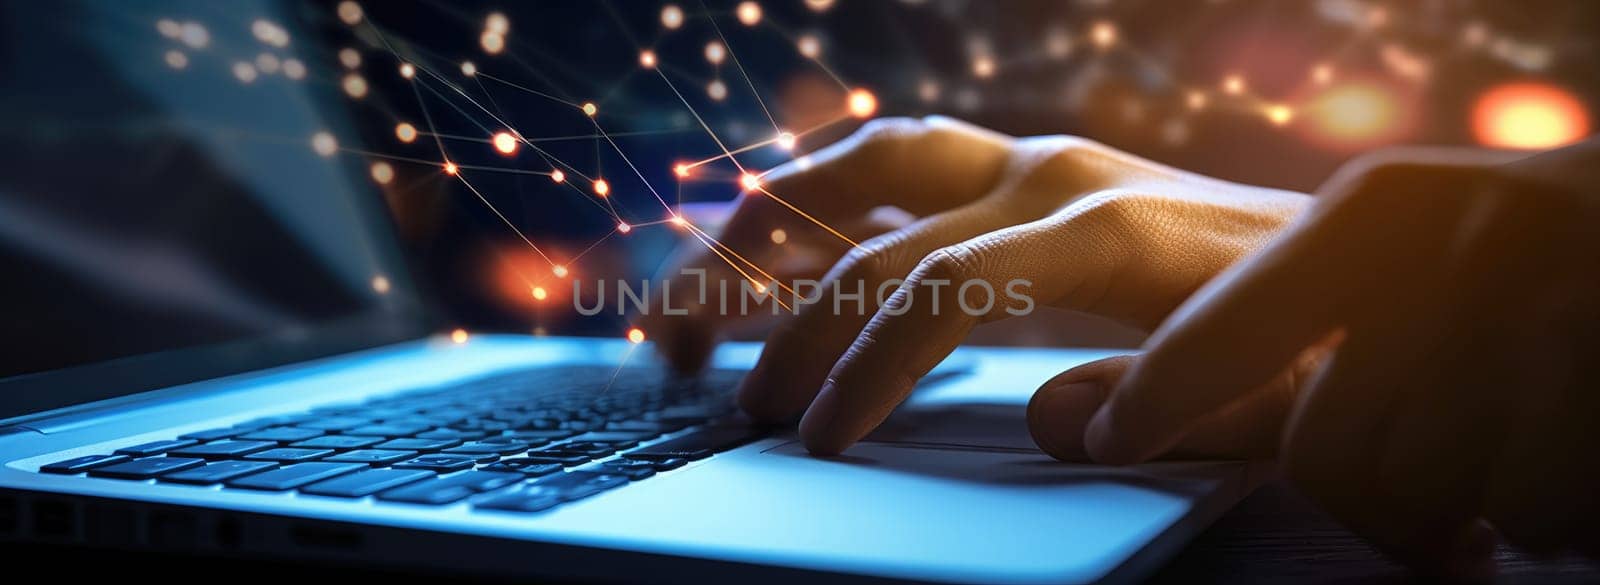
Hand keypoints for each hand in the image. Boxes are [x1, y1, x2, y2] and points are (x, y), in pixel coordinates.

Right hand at [642, 116, 1309, 452]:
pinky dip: (819, 195)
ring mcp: (1035, 162)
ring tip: (695, 284)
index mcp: (1103, 228)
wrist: (1367, 261)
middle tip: (720, 388)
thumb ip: (1164, 409)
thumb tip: (1055, 423)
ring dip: (769, 217)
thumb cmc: (1320, 335)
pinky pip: (897, 164)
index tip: (816, 434)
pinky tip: (775, 239)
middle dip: (783, 310)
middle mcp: (1053, 174)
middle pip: (873, 223)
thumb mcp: (1271, 391)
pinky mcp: (1028, 172)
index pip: (939, 286)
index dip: (861, 361)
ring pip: (866, 162)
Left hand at [1050, 143, 1599, 576]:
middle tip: (1422, 470)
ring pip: (1420, 496)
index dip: (1160, 396)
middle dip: (1368, 482)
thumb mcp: (1384, 276)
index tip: (1113, 435)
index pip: (1224, 330)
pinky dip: (1534, 514)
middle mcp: (1460, 255)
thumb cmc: (1515, 277)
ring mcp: (1547, 329)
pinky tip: (1560, 458)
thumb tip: (1050, 416)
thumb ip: (1230, 344)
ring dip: (1454, 498)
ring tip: (1504, 443)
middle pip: (1327, 449)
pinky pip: (1522, 517)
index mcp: (1383, 213)